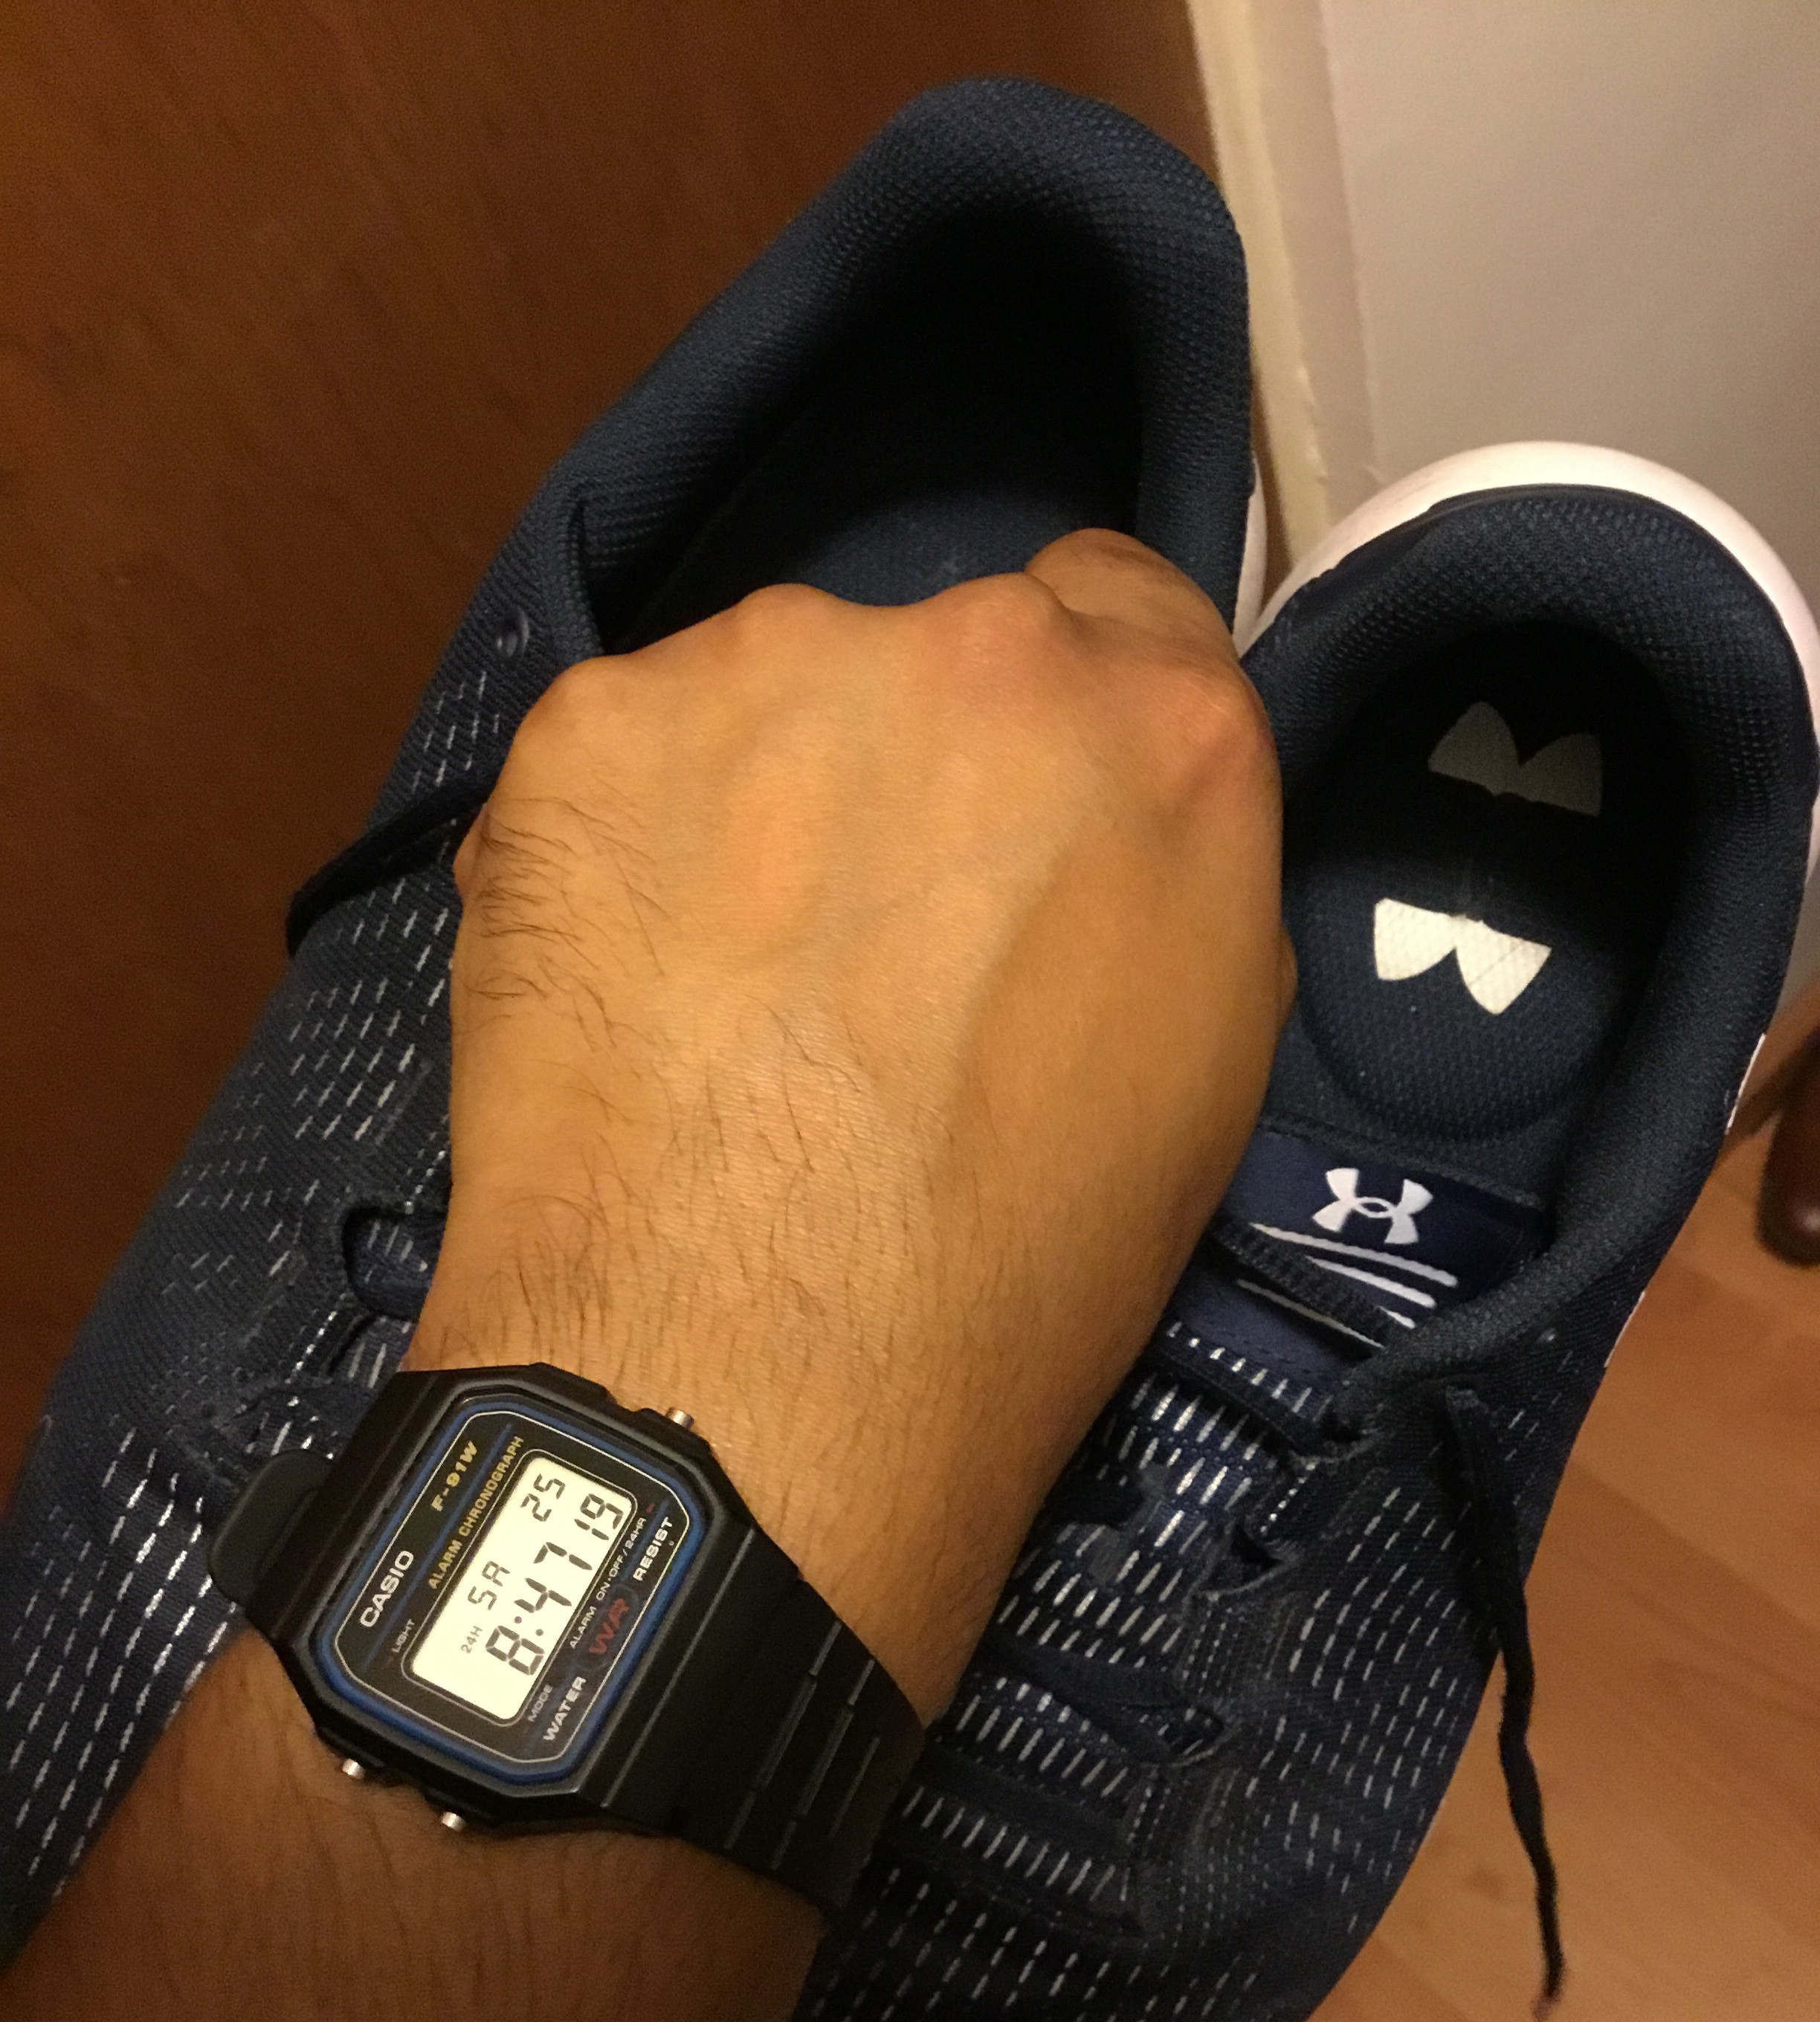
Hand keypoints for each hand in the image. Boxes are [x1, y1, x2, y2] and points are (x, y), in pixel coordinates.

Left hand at [410, 531, 1289, 1714]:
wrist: (744, 1386)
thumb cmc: (1014, 1277)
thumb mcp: (1199, 1076)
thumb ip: (1165, 883)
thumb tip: (1092, 838)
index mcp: (1162, 730)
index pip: (1122, 611)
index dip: (1065, 726)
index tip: (1013, 823)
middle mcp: (978, 647)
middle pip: (940, 654)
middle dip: (909, 768)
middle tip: (857, 939)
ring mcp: (766, 668)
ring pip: (772, 694)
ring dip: (761, 794)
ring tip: (721, 982)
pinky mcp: (586, 726)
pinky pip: (628, 756)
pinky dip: (627, 844)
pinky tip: (624, 981)